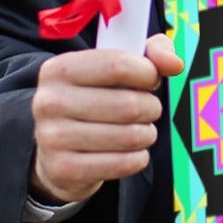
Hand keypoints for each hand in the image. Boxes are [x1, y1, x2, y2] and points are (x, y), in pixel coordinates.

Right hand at [29, 32, 184, 204]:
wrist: (56, 149)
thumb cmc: (95, 100)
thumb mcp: (116, 67)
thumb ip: (151, 54)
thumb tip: (173, 63)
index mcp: (59, 69)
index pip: (118, 65)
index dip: (148, 73)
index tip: (151, 80)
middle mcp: (49, 101)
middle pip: (128, 105)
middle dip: (150, 108)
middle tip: (147, 110)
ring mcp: (52, 137)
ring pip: (129, 136)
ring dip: (146, 134)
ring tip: (140, 130)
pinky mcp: (63, 168)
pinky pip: (122, 164)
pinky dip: (138, 158)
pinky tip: (131, 152)